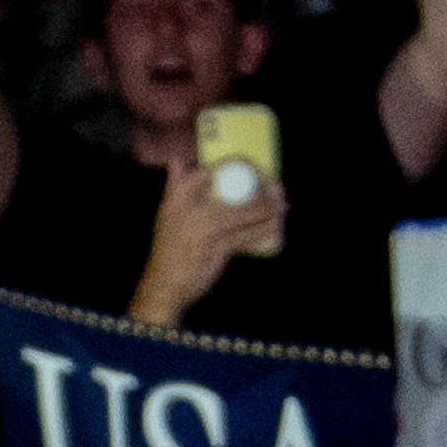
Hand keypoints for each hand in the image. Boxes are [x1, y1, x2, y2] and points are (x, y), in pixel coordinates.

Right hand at [132, 166, 285, 327]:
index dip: (233, 163)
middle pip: (234, 191)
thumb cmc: (168, 249)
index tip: (251, 162)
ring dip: (267, 209)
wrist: (163, 286)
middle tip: (277, 188)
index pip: (208, 172)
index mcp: (178, 197)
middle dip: (260, 189)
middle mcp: (191, 209)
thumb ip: (175, 186)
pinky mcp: (218, 248)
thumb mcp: (167, 214)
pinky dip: (262, 231)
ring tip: (282, 206)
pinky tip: (274, 227)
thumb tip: (175, 160)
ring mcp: (206, 229)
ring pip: (244, 213)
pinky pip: (246, 236)